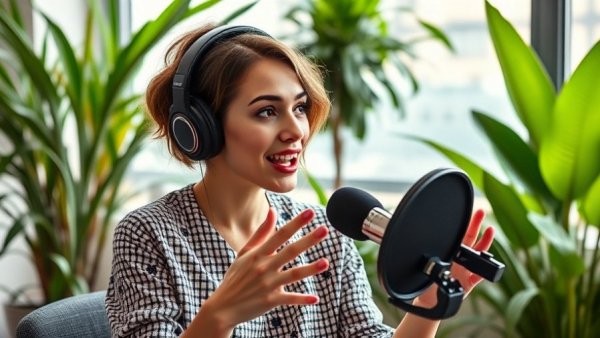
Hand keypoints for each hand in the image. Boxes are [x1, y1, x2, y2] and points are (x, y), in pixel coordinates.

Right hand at [200, 208, 329, 330]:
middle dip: (308, 240)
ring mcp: (267, 285)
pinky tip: (315, 299)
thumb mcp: (245, 253)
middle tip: (325, 230)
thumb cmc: (235, 277)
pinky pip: (289, 299)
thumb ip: (261, 233)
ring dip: (310, 269)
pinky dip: (302, 299)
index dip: (295, 223)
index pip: (280, 235)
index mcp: (258, 254)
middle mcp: (264, 267)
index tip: (310, 212)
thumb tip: (273, 211)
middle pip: (290, 251)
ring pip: (293, 275)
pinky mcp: (270, 301)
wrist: (222, 308)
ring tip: (325, 263)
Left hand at [414, 209, 494, 307]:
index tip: (469, 212)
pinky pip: (480, 275)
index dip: (464, 223)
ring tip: (490, 230)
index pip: (458, 234)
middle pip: (470, 238)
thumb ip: (429, 254)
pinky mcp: (469, 282)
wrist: (429, 299)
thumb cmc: (425, 280)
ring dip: (485, 242)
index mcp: (448, 251)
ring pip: (478, 254)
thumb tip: (422, 241)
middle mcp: (458, 258)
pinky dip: (485, 270)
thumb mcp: (427, 263)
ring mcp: (465, 269)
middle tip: (480, 212)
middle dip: (475, 224)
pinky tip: (489, 262)